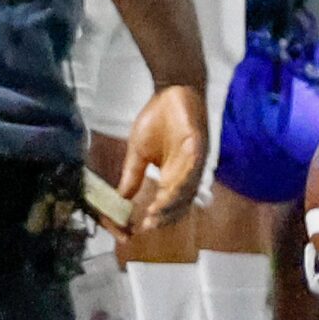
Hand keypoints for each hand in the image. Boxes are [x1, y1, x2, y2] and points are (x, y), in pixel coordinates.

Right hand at [119, 85, 206, 231]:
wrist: (172, 89)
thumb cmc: (157, 120)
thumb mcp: (138, 153)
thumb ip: (132, 177)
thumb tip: (119, 201)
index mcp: (174, 177)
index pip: (166, 206)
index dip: (153, 219)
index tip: (134, 230)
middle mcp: (188, 174)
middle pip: (179, 204)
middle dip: (163, 216)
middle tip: (146, 225)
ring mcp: (196, 160)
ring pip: (187, 190)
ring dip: (171, 203)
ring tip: (153, 213)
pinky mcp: (199, 144)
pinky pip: (193, 166)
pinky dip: (181, 180)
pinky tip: (168, 188)